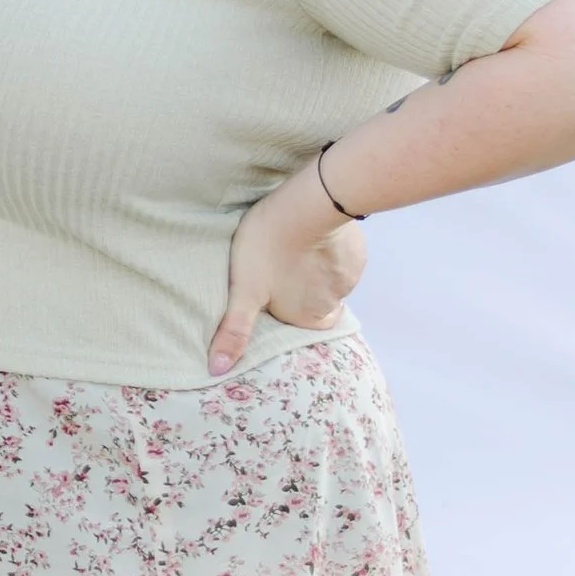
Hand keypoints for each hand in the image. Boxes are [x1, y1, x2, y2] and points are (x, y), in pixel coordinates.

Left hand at [209, 163, 368, 377]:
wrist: (306, 206)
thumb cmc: (267, 247)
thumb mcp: (242, 292)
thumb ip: (234, 331)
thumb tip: (217, 369)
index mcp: (307, 317)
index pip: (307, 325)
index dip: (294, 312)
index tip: (280, 295)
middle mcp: (334, 303)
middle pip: (319, 302)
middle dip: (304, 289)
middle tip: (283, 266)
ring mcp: (349, 278)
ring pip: (332, 279)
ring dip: (317, 268)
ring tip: (296, 247)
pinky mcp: (358, 253)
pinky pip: (346, 257)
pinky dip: (332, 250)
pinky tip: (315, 235)